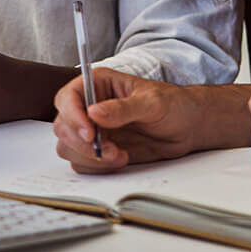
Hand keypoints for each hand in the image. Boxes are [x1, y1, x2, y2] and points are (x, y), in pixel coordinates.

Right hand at [52, 69, 201, 173]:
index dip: (72, 115)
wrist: (187, 127)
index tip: (89, 133)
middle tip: (108, 149)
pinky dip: (98, 166)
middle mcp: (91, 106)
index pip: (68, 97)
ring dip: (90, 157)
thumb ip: (123, 108)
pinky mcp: (99, 149)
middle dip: (82, 142)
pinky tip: (121, 158)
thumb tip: (94, 113)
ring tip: (118, 155)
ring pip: (69, 147)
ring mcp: (94, 130)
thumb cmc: (173, 104)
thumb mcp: (152, 102)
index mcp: (99, 84)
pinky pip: (83, 163)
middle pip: (63, 126)